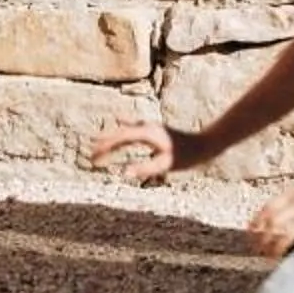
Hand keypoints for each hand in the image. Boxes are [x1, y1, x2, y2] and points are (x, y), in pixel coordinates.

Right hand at [91, 118, 206, 183]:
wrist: (203, 144)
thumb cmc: (185, 156)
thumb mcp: (165, 165)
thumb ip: (145, 169)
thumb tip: (124, 173)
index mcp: (146, 133)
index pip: (120, 138)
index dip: (105, 147)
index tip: (94, 157)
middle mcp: (146, 126)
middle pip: (119, 132)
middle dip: (104, 143)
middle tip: (90, 155)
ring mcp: (150, 126)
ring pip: (125, 128)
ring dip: (111, 136)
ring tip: (97, 142)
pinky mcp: (154, 129)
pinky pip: (133, 126)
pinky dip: (122, 128)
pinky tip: (118, 119)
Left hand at [248, 175, 293, 261]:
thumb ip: (292, 200)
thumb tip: (274, 214)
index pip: (267, 208)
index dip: (256, 222)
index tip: (249, 234)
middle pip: (273, 223)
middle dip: (263, 239)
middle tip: (258, 251)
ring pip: (287, 233)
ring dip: (277, 247)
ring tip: (272, 257)